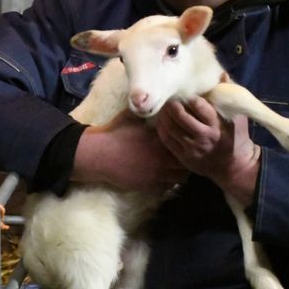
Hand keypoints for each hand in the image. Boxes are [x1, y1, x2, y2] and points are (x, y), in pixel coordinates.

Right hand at [72, 109, 187, 193]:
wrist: (99, 154)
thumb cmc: (114, 133)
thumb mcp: (130, 117)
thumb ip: (144, 112)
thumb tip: (150, 100)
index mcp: (159, 140)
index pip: (183, 142)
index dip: (188, 141)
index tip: (188, 140)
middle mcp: (161, 158)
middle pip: (186, 161)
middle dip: (188, 158)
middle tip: (187, 155)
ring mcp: (156, 174)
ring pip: (180, 177)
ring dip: (181, 172)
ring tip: (178, 168)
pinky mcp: (148, 185)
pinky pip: (167, 188)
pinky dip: (169, 183)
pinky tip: (166, 178)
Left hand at [154, 97, 260, 206]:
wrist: (234, 166)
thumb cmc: (237, 136)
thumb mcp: (239, 116)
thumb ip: (229, 96)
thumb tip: (220, 75)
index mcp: (217, 124)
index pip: (199, 106)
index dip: (189, 96)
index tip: (183, 89)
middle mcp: (203, 136)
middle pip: (181, 117)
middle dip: (171, 104)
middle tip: (167, 96)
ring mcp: (192, 148)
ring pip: (171, 128)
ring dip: (163, 115)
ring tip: (162, 106)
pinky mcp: (184, 157)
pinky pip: (167, 141)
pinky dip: (161, 129)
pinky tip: (161, 121)